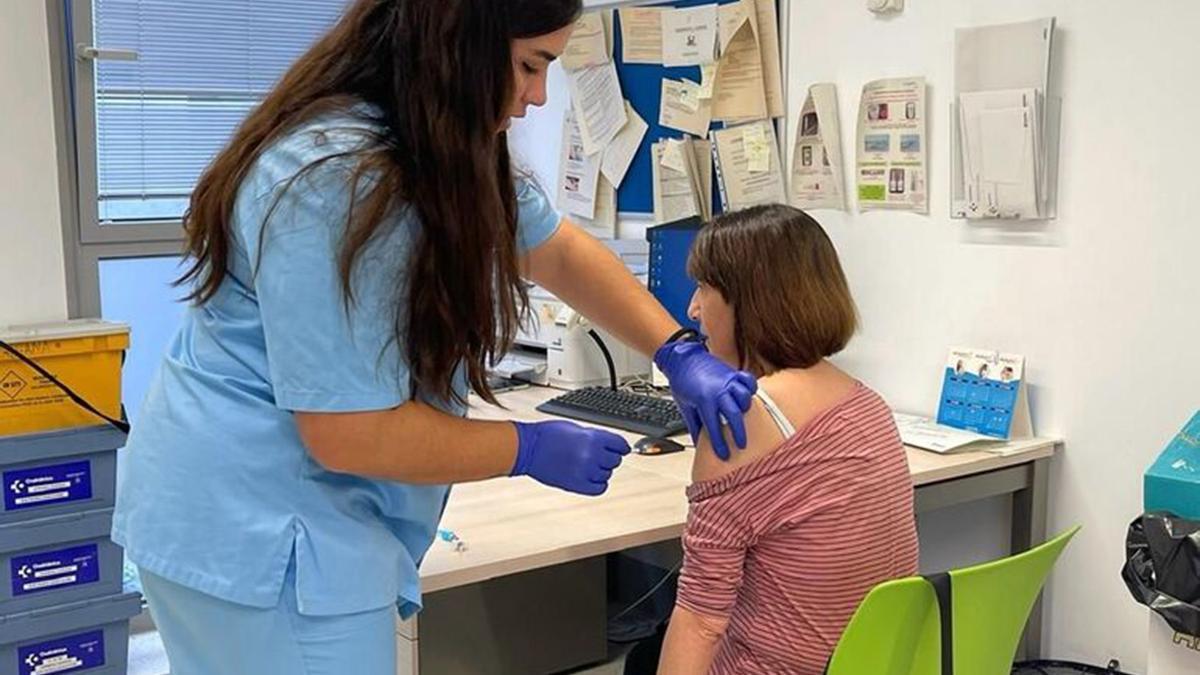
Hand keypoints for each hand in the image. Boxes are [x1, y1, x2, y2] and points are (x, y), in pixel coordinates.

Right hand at [511, 421, 629, 495]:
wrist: (527, 448)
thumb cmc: (546, 435)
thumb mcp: (575, 428)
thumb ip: (594, 436)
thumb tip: (608, 444)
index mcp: (592, 438)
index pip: (620, 445)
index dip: (621, 447)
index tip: (622, 449)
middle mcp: (591, 455)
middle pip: (615, 461)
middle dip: (609, 457)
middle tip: (600, 455)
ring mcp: (584, 471)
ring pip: (607, 474)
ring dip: (602, 470)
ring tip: (589, 465)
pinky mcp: (576, 485)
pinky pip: (599, 488)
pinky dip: (598, 484)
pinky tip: (591, 478)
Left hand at [654, 340, 756, 460]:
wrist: (682, 359)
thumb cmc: (681, 381)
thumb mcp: (684, 406)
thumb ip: (694, 425)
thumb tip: (697, 443)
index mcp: (703, 401)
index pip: (714, 428)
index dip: (720, 444)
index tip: (724, 455)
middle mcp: (718, 391)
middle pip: (734, 415)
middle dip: (738, 432)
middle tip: (741, 445)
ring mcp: (727, 381)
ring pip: (744, 397)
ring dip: (745, 408)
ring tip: (743, 417)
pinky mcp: (732, 374)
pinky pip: (748, 380)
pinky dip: (751, 387)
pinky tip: (749, 395)